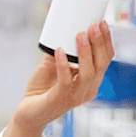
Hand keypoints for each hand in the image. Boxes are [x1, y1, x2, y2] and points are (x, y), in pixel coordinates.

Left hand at [4, 21, 114, 136]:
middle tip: (93, 25)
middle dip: (99, 43)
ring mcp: (75, 96)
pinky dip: (63, 65)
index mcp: (91, 82)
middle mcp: (88, 90)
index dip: (106, 42)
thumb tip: (62, 30)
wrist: (29, 112)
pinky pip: (66, 81)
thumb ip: (60, 52)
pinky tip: (59, 50)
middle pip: (101, 65)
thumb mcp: (53, 66)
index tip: (101, 23)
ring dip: (85, 52)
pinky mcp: (60, 99)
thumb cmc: (43, 89)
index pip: (105, 60)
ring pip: (89, 73)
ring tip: (80, 34)